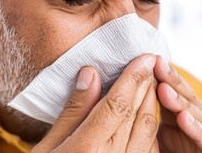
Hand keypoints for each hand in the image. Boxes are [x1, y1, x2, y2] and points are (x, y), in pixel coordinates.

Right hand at [32, 54, 159, 152]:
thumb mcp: (48, 146)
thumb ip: (73, 110)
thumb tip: (90, 74)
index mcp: (88, 148)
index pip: (117, 104)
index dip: (133, 78)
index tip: (144, 57)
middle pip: (137, 114)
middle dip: (146, 85)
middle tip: (151, 63)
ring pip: (148, 130)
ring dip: (152, 102)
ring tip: (151, 81)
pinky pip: (149, 148)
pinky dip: (150, 125)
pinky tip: (147, 111)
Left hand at [154, 56, 201, 152]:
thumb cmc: (167, 148)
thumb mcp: (152, 127)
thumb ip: (145, 106)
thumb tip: (127, 85)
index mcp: (176, 111)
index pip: (169, 88)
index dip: (161, 74)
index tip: (149, 58)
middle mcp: (192, 117)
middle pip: (183, 95)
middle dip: (170, 79)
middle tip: (157, 64)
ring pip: (193, 113)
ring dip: (179, 100)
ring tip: (164, 89)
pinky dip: (195, 128)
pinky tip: (184, 118)